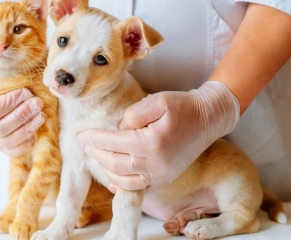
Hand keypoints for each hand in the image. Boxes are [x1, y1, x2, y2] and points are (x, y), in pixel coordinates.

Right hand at [0, 66, 46, 156]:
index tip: (25, 91)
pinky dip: (25, 144)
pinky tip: (35, 131)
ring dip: (27, 129)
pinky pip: (12, 152)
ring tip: (41, 115)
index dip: (9, 103)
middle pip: (1, 129)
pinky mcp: (0, 146)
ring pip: (7, 142)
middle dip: (22, 115)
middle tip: (38, 103)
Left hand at [78, 81, 239, 190]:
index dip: (94, 138)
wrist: (208, 118)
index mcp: (150, 143)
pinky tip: (111, 180)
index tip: (82, 134)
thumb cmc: (183, 107)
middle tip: (86, 144)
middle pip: (113, 163)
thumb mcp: (157, 101)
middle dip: (96, 153)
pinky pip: (138, 189)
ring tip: (97, 156)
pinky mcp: (165, 179)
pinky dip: (122, 186)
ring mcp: (160, 175)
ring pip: (123, 180)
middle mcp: (154, 164)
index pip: (112, 143)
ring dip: (105, 169)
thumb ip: (132, 114)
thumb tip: (119, 130)